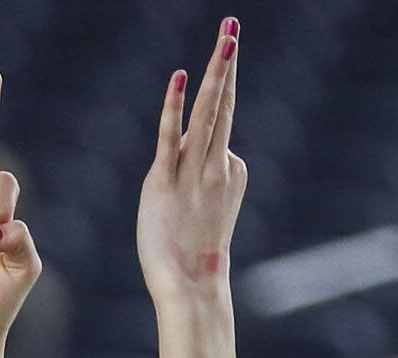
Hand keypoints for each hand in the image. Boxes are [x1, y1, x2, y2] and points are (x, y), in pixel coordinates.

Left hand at [137, 19, 245, 305]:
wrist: (190, 289)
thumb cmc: (195, 259)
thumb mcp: (207, 213)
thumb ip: (206, 180)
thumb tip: (204, 156)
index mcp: (229, 173)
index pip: (221, 130)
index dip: (220, 108)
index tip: (224, 76)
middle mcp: (215, 168)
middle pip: (225, 105)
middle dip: (229, 64)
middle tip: (232, 27)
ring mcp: (192, 175)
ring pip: (209, 114)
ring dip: (217, 73)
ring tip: (227, 37)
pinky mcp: (165, 184)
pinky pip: (171, 137)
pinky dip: (176, 106)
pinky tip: (182, 77)